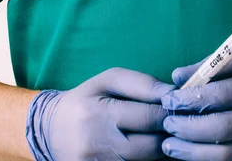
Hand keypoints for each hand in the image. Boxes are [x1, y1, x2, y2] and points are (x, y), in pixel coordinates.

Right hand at [26, 67, 175, 160]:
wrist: (52, 130)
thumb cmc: (87, 99)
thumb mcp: (108, 80)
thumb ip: (141, 83)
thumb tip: (173, 92)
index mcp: (98, 113)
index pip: (150, 118)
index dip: (171, 113)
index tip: (179, 108)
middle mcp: (96, 144)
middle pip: (153, 147)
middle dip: (170, 134)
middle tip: (175, 124)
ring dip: (161, 151)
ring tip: (161, 135)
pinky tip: (146, 149)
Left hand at [160, 46, 231, 160]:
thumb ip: (207, 65)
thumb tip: (176, 77)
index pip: (220, 96)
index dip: (190, 100)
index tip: (168, 101)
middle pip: (224, 129)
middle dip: (189, 129)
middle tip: (167, 125)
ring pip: (230, 154)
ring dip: (195, 153)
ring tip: (170, 146)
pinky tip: (193, 158)